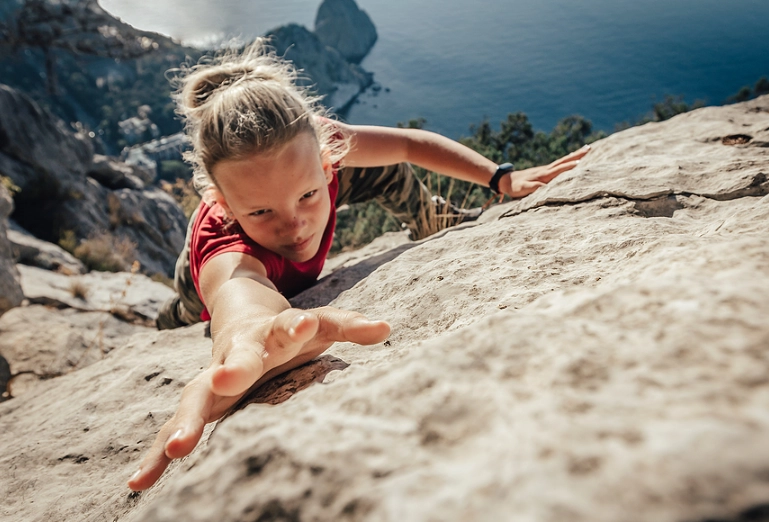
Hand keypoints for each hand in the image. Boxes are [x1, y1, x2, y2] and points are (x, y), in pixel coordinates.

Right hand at [127, 307, 389, 490]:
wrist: (241, 319)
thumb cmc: (289, 332)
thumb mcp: (321, 325)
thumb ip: (349, 326)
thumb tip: (387, 327)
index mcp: (274, 332)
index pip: (287, 326)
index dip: (296, 326)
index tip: (303, 325)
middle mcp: (240, 352)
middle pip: (235, 359)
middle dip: (232, 368)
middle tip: (226, 377)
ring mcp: (215, 378)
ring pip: (197, 397)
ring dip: (186, 421)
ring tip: (176, 450)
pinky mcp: (201, 404)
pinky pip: (175, 428)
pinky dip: (158, 454)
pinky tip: (139, 484)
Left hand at [499, 144, 590, 198]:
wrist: (507, 180)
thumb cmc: (516, 187)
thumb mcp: (523, 189)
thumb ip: (534, 188)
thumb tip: (547, 187)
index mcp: (544, 175)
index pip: (559, 169)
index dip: (569, 167)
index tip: (581, 163)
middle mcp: (547, 170)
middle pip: (564, 161)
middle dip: (577, 155)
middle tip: (590, 148)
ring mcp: (546, 169)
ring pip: (563, 160)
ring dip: (575, 155)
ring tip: (587, 148)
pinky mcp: (545, 171)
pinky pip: (560, 164)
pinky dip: (568, 159)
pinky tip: (573, 159)